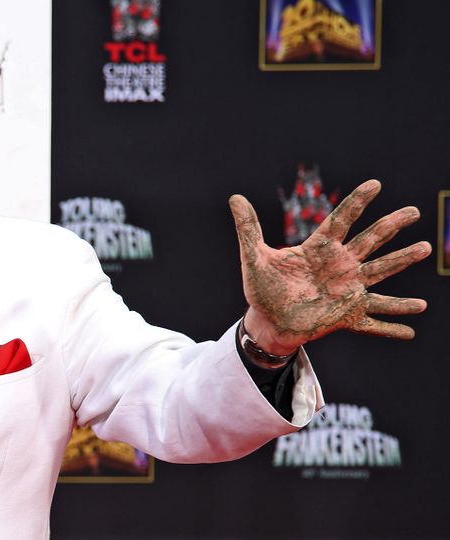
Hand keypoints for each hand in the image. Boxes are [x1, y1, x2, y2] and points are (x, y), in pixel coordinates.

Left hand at [229, 179, 429, 353]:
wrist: (267, 321)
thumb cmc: (262, 288)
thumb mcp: (254, 258)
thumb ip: (248, 229)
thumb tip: (234, 198)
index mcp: (319, 249)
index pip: (341, 220)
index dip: (357, 203)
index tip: (375, 184)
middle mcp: (340, 266)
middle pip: (370, 241)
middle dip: (392, 226)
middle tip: (414, 211)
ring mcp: (348, 290)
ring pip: (381, 273)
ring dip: (402, 261)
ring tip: (425, 247)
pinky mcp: (348, 316)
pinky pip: (374, 322)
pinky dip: (392, 326)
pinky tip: (412, 330)